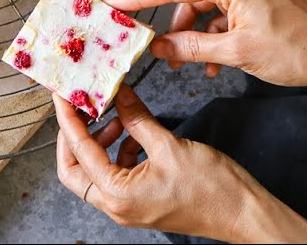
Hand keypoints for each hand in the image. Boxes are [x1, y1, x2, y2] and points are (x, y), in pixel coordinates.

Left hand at [54, 87, 306, 242]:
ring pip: (94, 171)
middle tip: (81, 106)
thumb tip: (117, 93)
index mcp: (117, 194)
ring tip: (116, 115)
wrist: (244, 214)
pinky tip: (135, 132)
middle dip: (74, 136)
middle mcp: (116, 206)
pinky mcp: (140, 203)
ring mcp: (128, 207)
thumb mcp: (169, 145)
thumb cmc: (213, 188)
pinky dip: (119, 151)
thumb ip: (137, 118)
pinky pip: (117, 175)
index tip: (62, 94)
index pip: (79, 150)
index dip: (68, 118)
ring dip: (99, 141)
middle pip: (74, 168)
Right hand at [102, 0, 306, 86]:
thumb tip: (157, 47)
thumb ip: (193, 47)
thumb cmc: (298, 51)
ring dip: (181, 24)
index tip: (111, 3)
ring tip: (174, 57)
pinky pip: (215, 7)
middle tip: (121, 4)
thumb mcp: (238, 53)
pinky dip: (205, 30)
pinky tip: (210, 63)